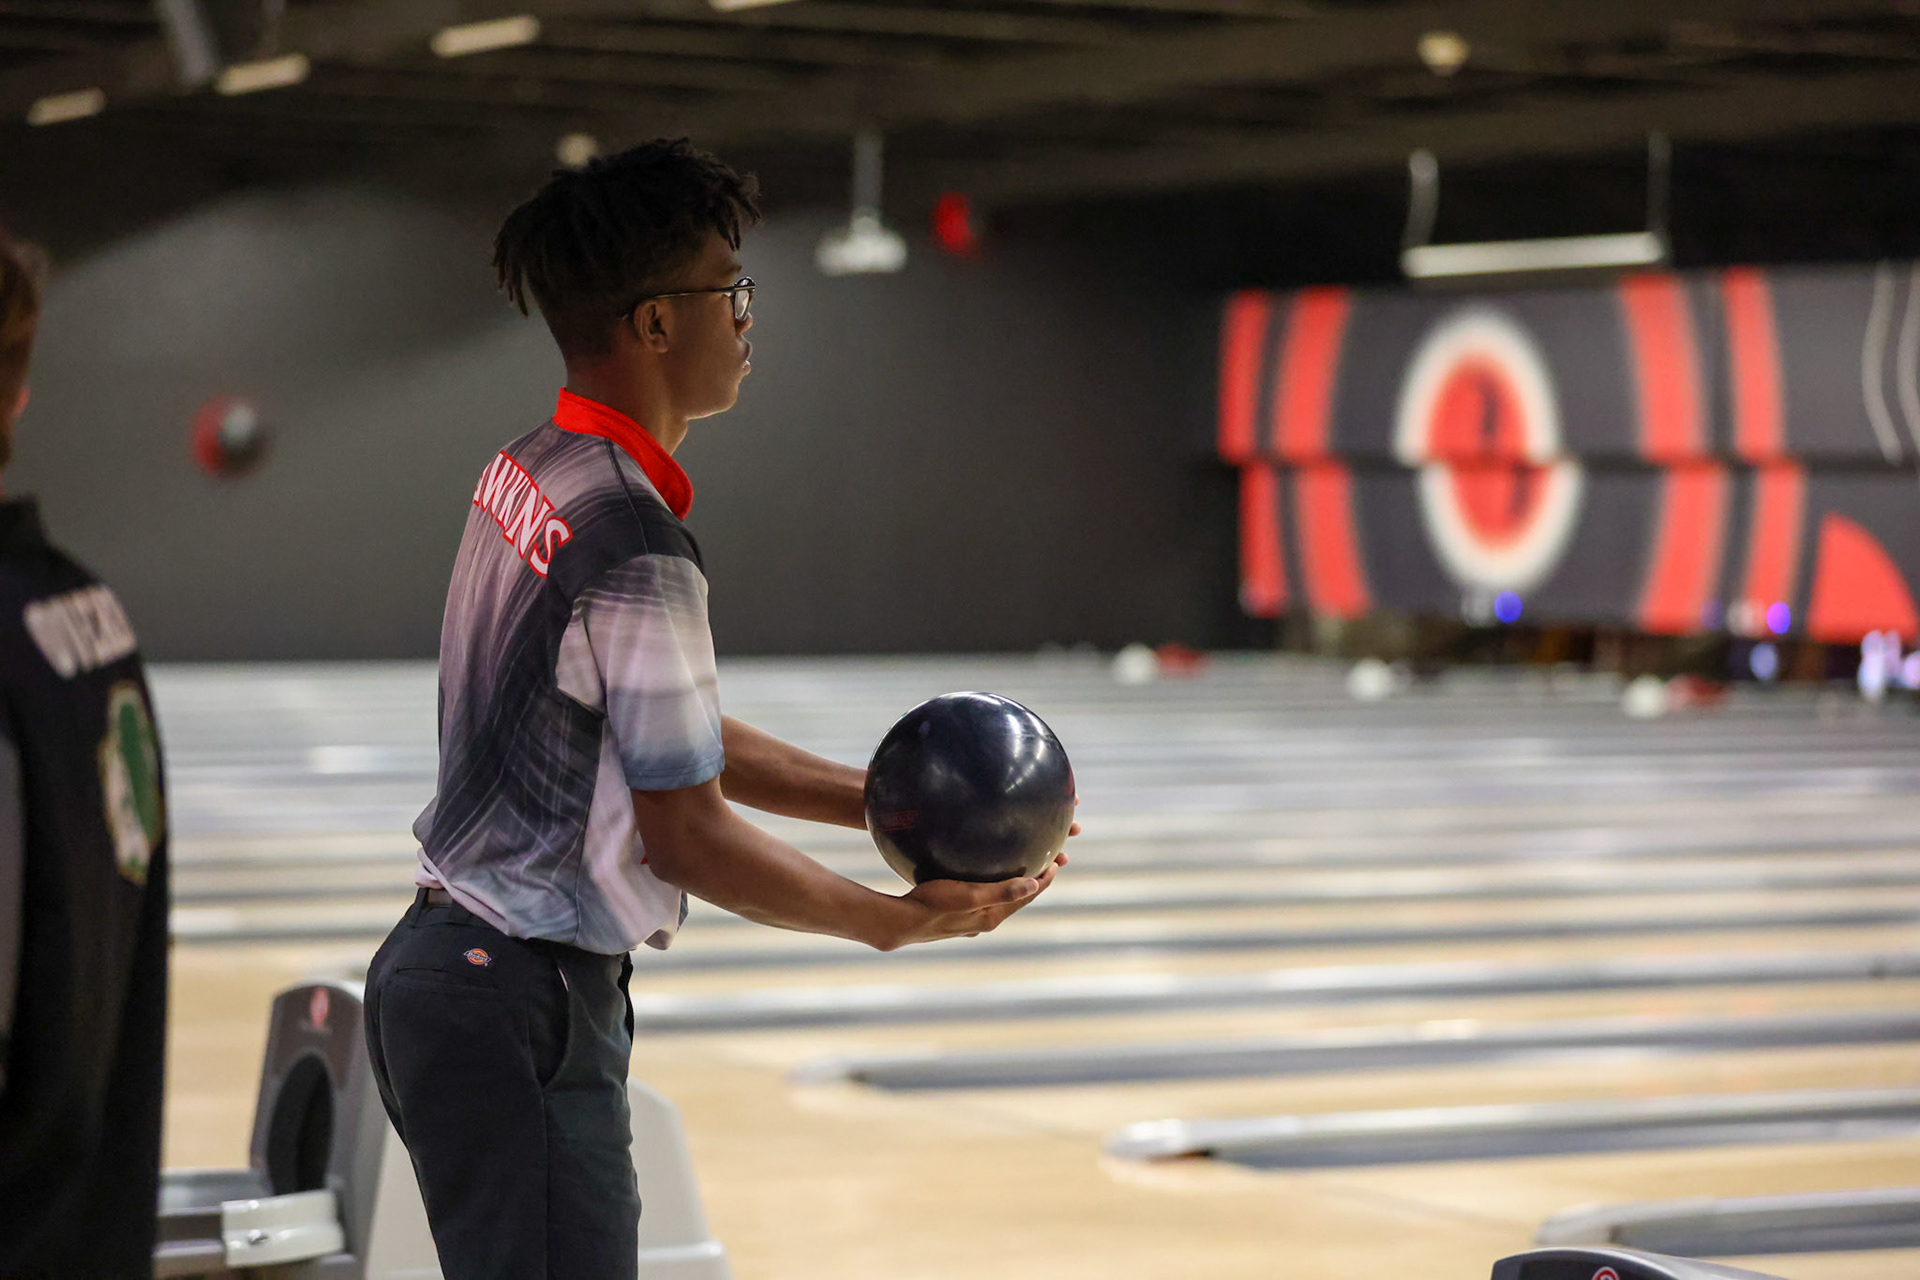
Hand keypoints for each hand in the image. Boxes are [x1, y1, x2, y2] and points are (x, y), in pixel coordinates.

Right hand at [883, 852, 1065, 949]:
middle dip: (1035, 881)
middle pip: (1018, 898)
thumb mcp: (970, 896)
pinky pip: (986, 899)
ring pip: (1002, 900)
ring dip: (1016, 884)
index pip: (1027, 896)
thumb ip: (1002, 892)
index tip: (1058, 862)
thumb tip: (1035, 886)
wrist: (902, 922)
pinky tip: (987, 877)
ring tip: (1024, 867)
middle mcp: (986, 920)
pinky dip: (997, 887)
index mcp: (992, 916)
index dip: (1044, 880)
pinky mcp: (959, 915)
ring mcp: (972, 920)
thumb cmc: (933, 904)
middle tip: (1049, 860)